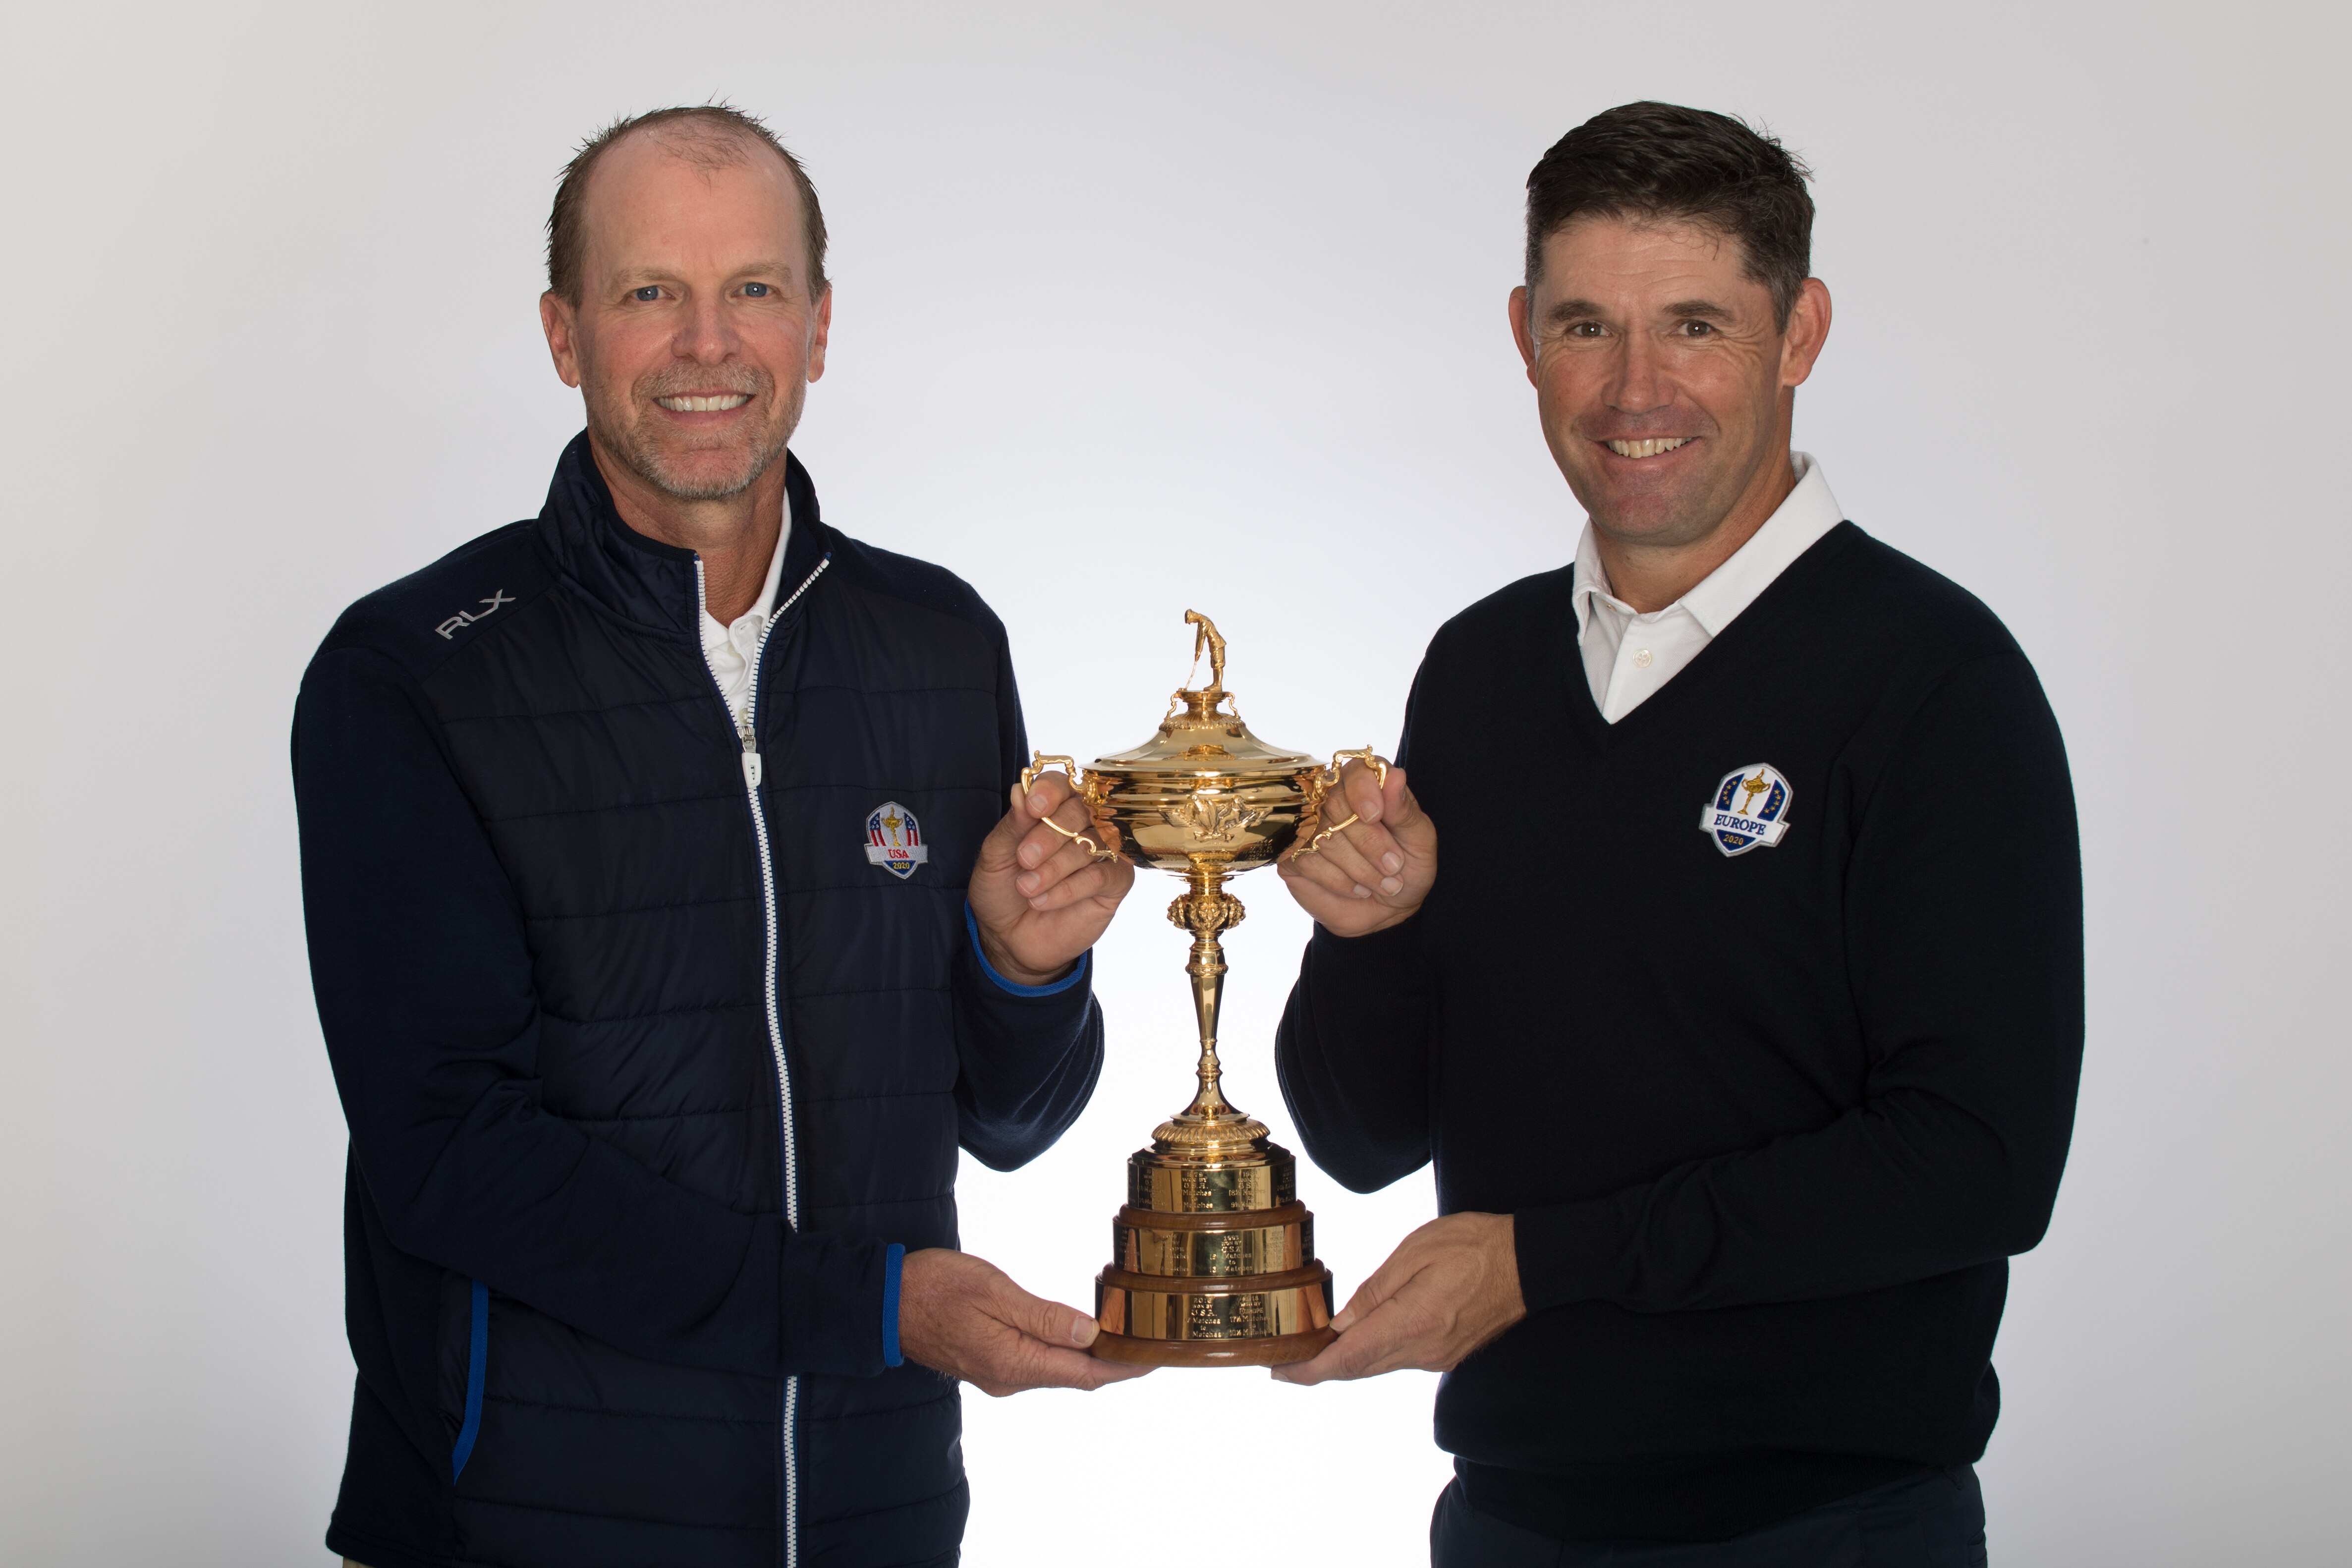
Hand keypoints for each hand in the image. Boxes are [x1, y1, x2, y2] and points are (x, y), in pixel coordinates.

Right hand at [898, 1248, 1149, 1396]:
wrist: (884, 1301)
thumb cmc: (935, 1288)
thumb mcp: (994, 1292)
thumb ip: (1044, 1316)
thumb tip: (1089, 1334)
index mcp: (1014, 1364)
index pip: (1086, 1374)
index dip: (1125, 1367)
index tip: (1157, 1357)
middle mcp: (1010, 1378)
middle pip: (1076, 1375)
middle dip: (1114, 1359)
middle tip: (1150, 1337)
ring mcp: (999, 1374)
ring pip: (1057, 1367)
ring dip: (1089, 1353)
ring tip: (1123, 1329)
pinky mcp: (989, 1362)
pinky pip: (1038, 1360)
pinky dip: (1064, 1347)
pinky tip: (1077, 1330)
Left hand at [968, 770, 1134, 985]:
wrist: (1008, 939)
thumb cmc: (1002, 892)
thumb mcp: (994, 858)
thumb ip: (1011, 826)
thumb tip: (1020, 791)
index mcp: (1051, 811)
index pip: (1061, 784)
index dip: (1049, 792)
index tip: (1033, 808)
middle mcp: (1081, 825)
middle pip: (1079, 811)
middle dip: (1048, 836)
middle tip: (1024, 859)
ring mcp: (1102, 852)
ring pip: (1089, 845)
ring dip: (1053, 869)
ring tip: (1027, 888)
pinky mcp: (1115, 882)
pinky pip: (1101, 876)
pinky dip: (1070, 889)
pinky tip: (1043, 901)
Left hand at [1270, 1212, 1522, 1384]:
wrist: (1528, 1263)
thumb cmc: (1473, 1245)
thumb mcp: (1415, 1252)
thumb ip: (1374, 1291)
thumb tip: (1342, 1323)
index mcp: (1411, 1323)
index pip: (1348, 1359)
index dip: (1309, 1371)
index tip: (1279, 1371)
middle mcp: (1422, 1350)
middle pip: (1358, 1369)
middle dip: (1318, 1369)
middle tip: (1284, 1361)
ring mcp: (1436, 1357)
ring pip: (1377, 1366)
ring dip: (1344, 1360)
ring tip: (1312, 1346)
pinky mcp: (1446, 1353)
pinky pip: (1398, 1359)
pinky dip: (1371, 1353)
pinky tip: (1357, 1338)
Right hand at [1276, 760, 1436, 937]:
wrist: (1388, 911)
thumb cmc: (1407, 869)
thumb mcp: (1419, 841)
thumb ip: (1404, 810)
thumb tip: (1395, 776)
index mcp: (1367, 787)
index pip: (1355, 771)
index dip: (1363, 790)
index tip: (1375, 815)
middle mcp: (1332, 800)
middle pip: (1336, 805)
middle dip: (1369, 842)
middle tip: (1394, 866)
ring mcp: (1307, 827)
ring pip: (1323, 837)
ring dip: (1359, 868)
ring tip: (1382, 884)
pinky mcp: (1292, 855)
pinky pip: (1308, 861)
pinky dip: (1339, 881)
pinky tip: (1357, 889)